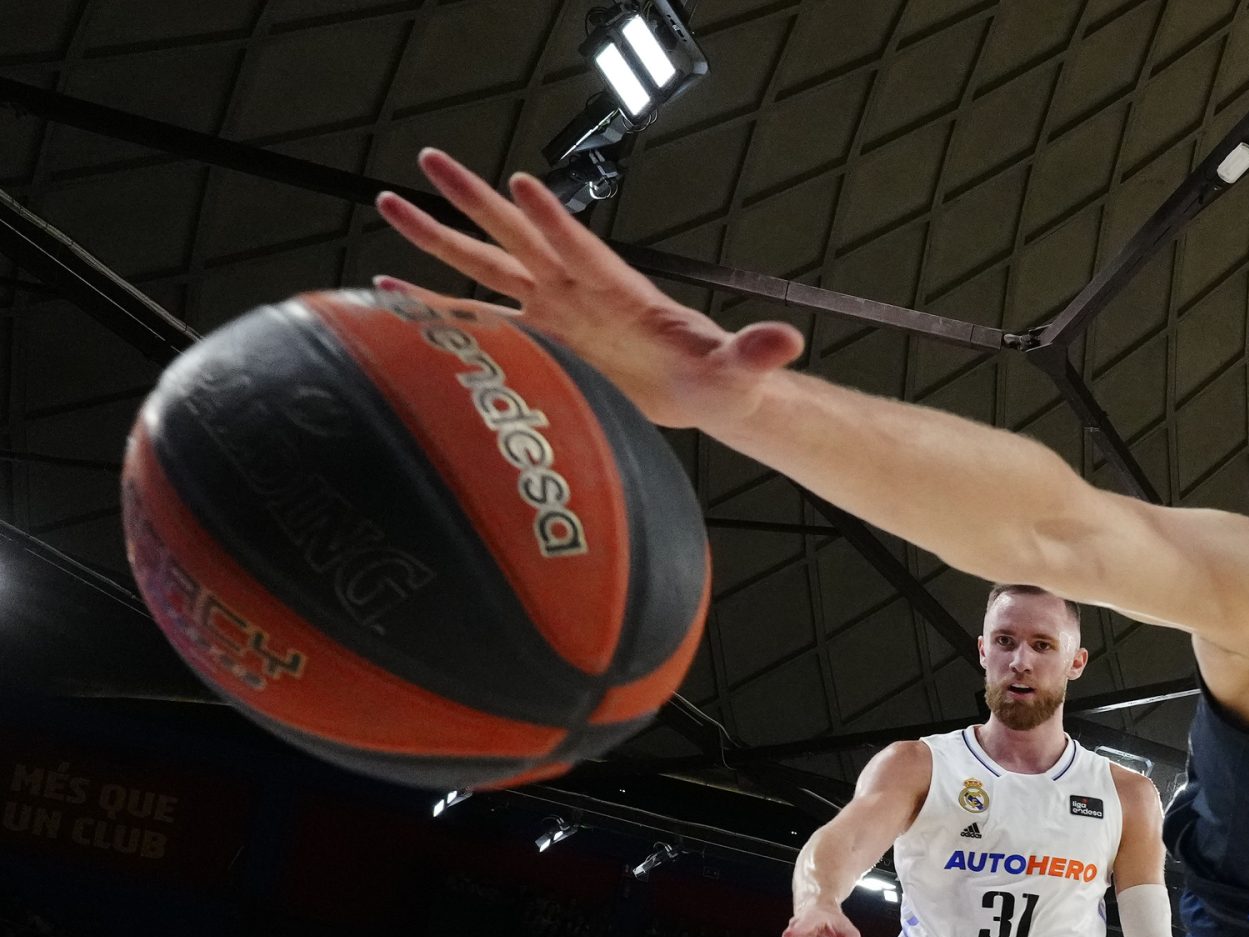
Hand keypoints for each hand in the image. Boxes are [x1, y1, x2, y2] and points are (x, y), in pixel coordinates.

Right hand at [373, 149, 804, 433]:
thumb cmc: (719, 378)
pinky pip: (475, 320)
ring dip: (438, 237)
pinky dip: (434, 305)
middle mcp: (575, 290)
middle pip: (517, 235)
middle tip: (431, 159)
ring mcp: (550, 310)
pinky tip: (388, 288)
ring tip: (389, 201)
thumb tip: (788, 340)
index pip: (582, 247)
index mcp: (619, 290)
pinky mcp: (536, 340)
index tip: (524, 184)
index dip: (556, 219)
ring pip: (484, 266)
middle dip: (475, 200)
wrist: (696, 393)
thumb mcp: (739, 371)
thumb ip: (755, 353)